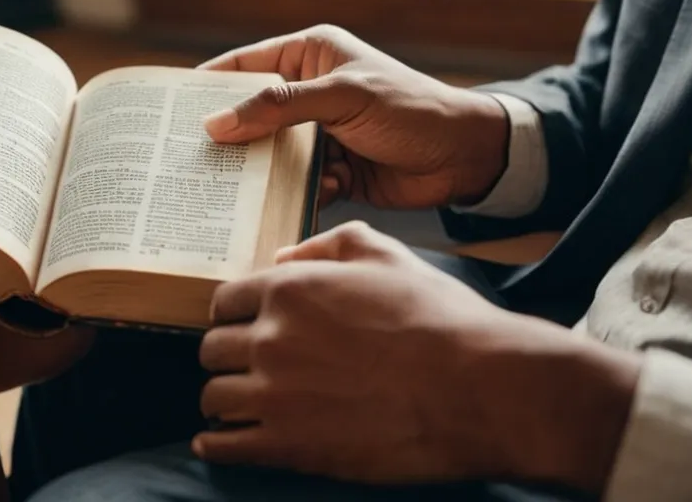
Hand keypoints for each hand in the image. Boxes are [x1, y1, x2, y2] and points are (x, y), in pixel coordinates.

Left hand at [195, 222, 640, 489]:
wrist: (478, 388)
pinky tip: (219, 443)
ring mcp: (275, 394)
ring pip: (214, 396)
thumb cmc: (440, 321)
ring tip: (239, 406)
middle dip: (227, 356)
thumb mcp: (388, 256)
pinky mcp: (288, 445)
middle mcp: (272, 338)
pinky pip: (225, 446)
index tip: (242, 327)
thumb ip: (331, 245)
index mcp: (291, 289)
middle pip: (213, 348)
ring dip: (225, 400)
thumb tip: (287, 253)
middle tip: (246, 367)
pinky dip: (216, 444)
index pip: (226, 300)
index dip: (234, 314)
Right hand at [200, 25, 508, 207]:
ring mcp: (319, 134)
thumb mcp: (342, 98)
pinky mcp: (333, 171)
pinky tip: (278, 207)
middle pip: (250, 114)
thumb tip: (215, 123)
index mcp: (309, 54)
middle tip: (182, 161)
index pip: (243, 66)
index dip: (205, 86)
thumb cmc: (412, 111)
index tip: (167, 111)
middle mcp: (309, 90)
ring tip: (218, 194)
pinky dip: (288, 196)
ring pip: (270, 155)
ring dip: (256, 174)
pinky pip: (295, 184)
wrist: (467, 158)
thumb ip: (279, 107)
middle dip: (225, 139)